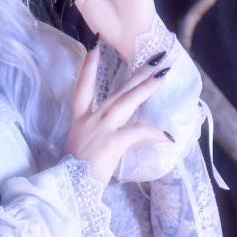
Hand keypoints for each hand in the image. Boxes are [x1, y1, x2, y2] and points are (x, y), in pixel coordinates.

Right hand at [62, 46, 172, 186]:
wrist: (68, 189)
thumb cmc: (71, 176)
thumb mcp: (78, 150)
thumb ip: (92, 139)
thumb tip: (107, 138)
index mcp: (79, 121)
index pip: (82, 87)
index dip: (88, 67)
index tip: (95, 48)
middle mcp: (90, 120)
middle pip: (117, 91)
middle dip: (136, 74)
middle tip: (155, 59)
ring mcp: (101, 129)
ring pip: (127, 102)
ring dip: (146, 87)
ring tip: (163, 76)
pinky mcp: (112, 142)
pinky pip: (138, 132)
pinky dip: (154, 134)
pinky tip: (168, 136)